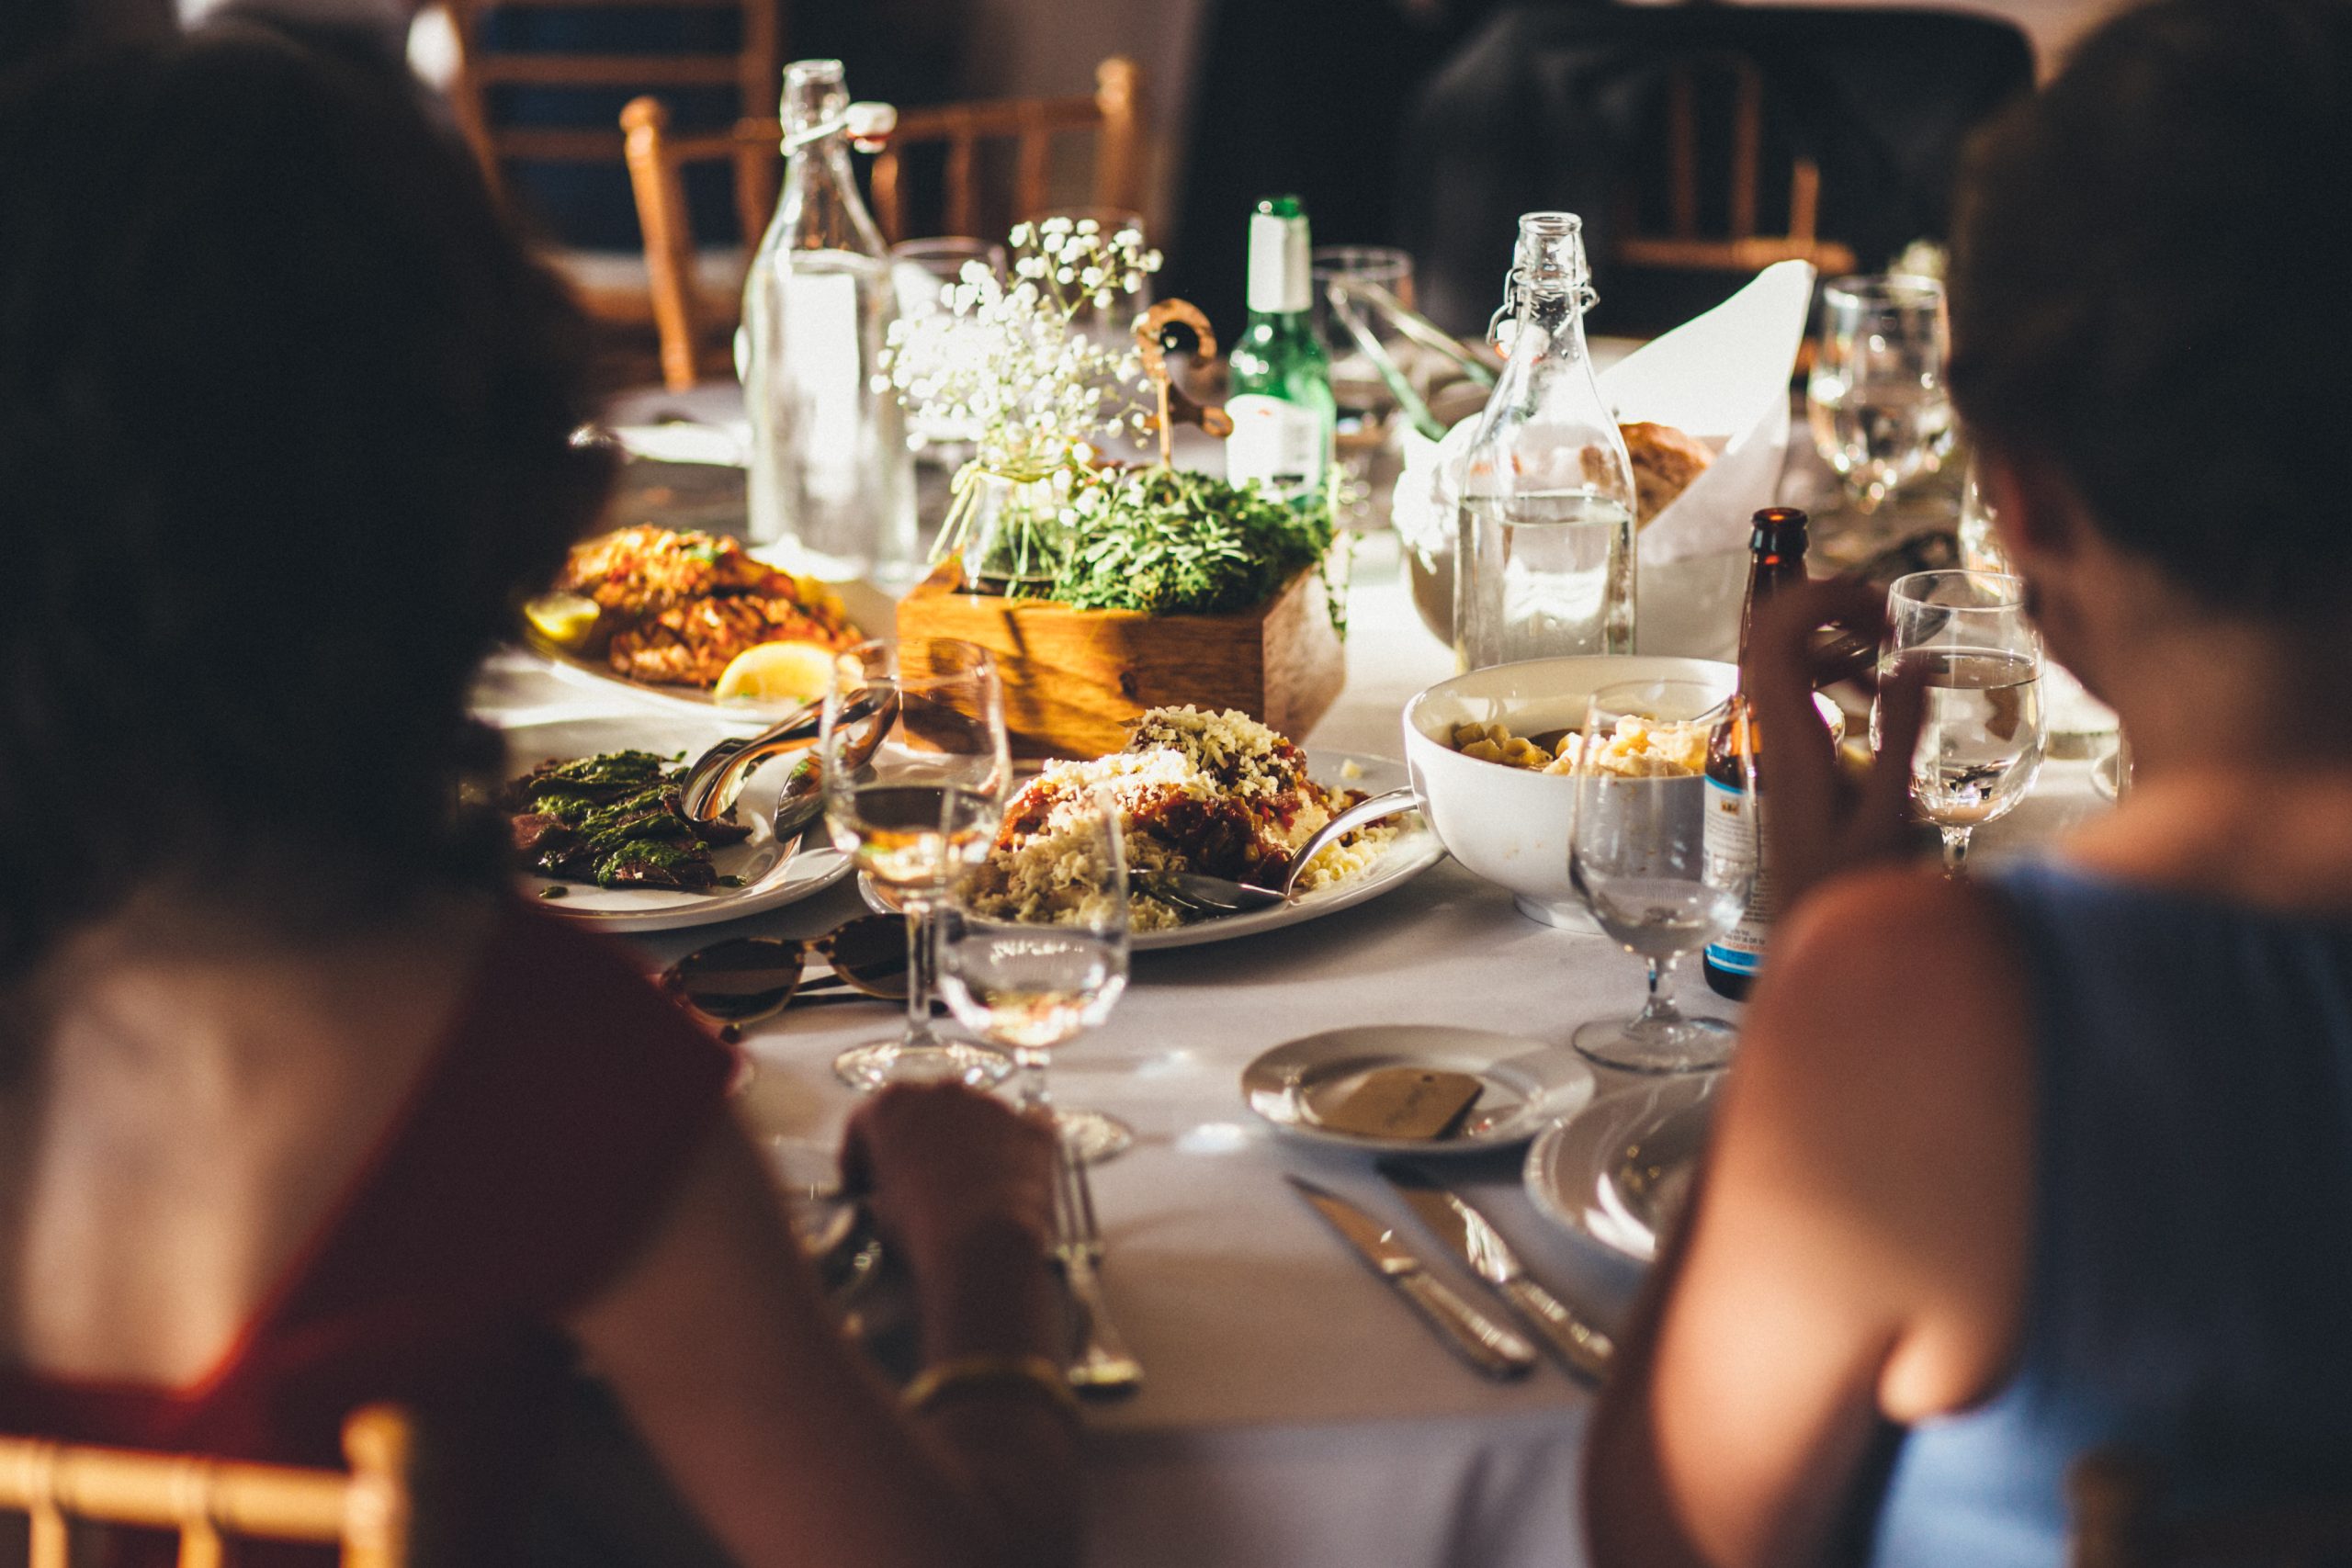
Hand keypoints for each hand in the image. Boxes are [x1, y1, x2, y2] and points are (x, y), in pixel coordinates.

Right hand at [841, 1083, 1055, 1270]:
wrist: (984, 1241)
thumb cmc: (920, 1226)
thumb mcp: (879, 1210)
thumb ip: (882, 1186)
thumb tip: (890, 1193)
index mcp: (892, 1104)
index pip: (866, 1122)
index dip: (861, 1156)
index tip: (863, 1183)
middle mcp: (942, 1090)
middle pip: (922, 1111)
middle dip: (917, 1141)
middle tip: (916, 1180)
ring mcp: (991, 1103)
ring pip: (972, 1118)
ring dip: (964, 1142)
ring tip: (965, 1185)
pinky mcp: (1032, 1123)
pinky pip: (1016, 1133)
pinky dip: (1008, 1153)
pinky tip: (1004, 1184)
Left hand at [1745, 578, 1926, 911]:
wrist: (1812, 931)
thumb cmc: (1854, 887)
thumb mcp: (1891, 812)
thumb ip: (1901, 732)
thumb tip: (1913, 659)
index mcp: (1792, 739)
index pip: (1773, 638)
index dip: (1816, 597)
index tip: (1876, 604)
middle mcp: (1772, 733)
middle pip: (1773, 634)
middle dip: (1829, 606)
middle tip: (1887, 622)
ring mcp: (1775, 741)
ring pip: (1784, 656)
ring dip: (1834, 637)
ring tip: (1886, 651)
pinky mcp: (1788, 753)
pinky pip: (1797, 687)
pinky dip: (1834, 670)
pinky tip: (1873, 692)